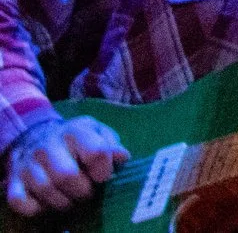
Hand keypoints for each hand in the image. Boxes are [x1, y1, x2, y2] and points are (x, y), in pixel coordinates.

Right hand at [5, 114, 128, 215]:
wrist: (36, 137)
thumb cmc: (76, 140)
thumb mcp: (97, 133)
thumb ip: (111, 144)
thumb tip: (121, 157)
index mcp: (74, 131)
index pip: (96, 152)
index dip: (103, 171)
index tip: (104, 177)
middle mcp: (47, 146)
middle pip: (67, 176)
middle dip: (83, 191)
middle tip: (88, 193)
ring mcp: (28, 164)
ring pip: (46, 190)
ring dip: (64, 202)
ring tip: (71, 198)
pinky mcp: (13, 181)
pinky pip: (21, 202)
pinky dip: (38, 208)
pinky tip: (49, 203)